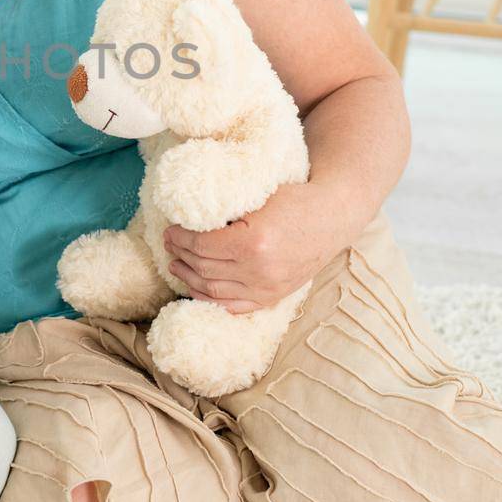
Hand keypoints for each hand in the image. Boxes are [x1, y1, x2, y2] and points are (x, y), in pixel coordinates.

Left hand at [162, 182, 343, 313]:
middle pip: (204, 267)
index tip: (170, 229)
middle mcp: (259, 270)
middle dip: (180, 255)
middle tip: (168, 244)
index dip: (180, 238)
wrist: (332, 216)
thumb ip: (225, 209)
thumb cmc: (295, 198)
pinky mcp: (273, 297)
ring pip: (213, 290)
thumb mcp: (257, 195)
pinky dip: (209, 299)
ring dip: (189, 277)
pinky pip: (232, 306)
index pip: (202, 245)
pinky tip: (196, 287)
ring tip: (175, 264)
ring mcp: (267, 288)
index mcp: (253, 242)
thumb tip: (187, 215)